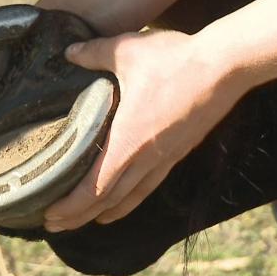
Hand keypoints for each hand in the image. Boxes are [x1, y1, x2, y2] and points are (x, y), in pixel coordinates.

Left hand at [43, 29, 247, 231]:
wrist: (227, 66)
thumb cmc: (176, 59)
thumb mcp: (128, 50)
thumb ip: (95, 54)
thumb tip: (69, 52)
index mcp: (129, 140)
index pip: (94, 186)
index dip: (71, 206)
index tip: (50, 216)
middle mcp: (146, 158)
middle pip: (107, 199)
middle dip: (79, 215)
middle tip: (54, 225)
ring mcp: (164, 158)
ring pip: (130, 197)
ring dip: (104, 212)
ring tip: (84, 221)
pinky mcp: (178, 152)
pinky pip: (148, 185)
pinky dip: (130, 200)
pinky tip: (122, 202)